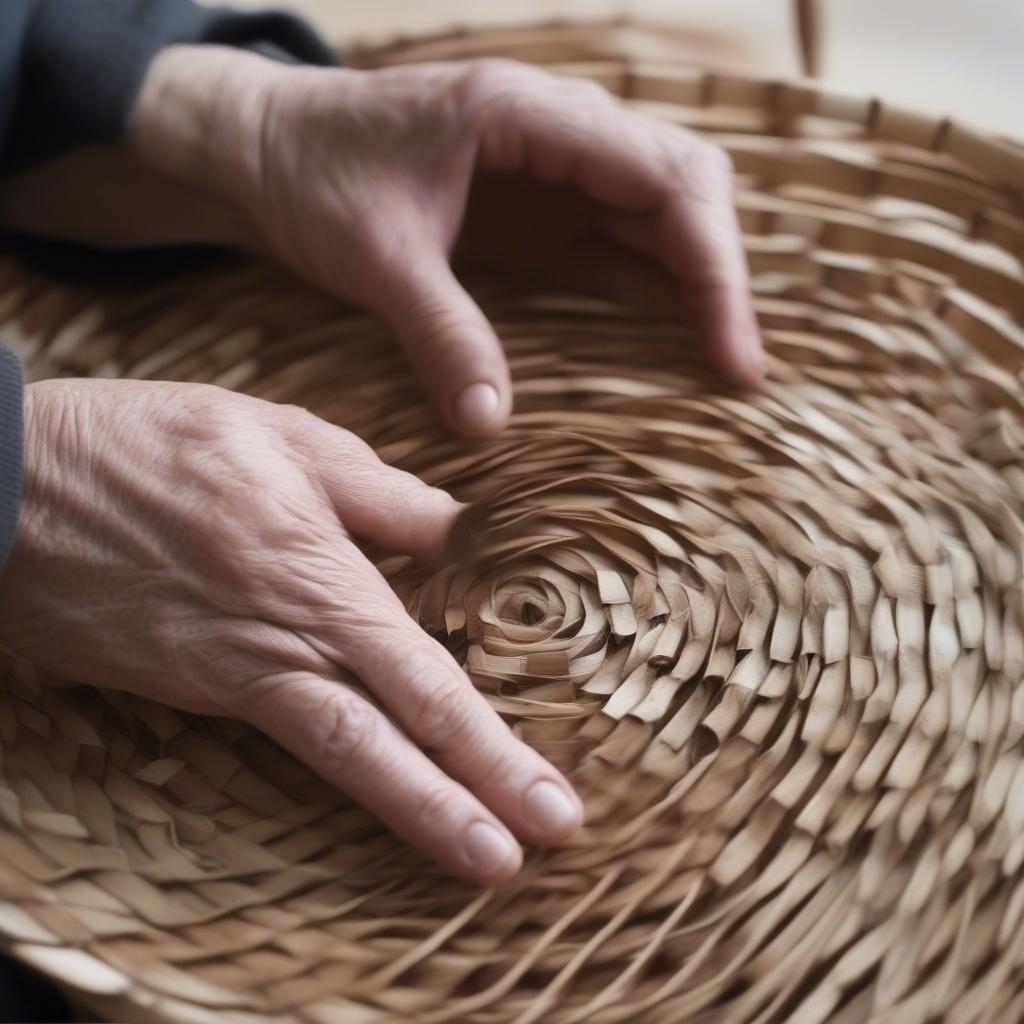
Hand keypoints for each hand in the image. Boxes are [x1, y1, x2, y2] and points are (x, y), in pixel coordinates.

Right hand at [0, 379, 582, 881]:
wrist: (9, 486)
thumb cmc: (151, 444)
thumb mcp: (283, 435)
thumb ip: (381, 491)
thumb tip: (463, 526)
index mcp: (319, 577)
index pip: (424, 682)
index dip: (491, 749)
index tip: (549, 803)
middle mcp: (283, 644)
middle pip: (389, 742)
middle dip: (468, 805)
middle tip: (539, 852)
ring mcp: (233, 676)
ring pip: (338, 756)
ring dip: (414, 811)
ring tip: (480, 856)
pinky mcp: (193, 686)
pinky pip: (286, 734)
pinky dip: (349, 767)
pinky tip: (391, 778)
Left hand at [129, 47, 762, 435]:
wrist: (260, 150)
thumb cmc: (309, 174)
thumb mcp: (375, 257)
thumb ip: (440, 334)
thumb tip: (490, 428)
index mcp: (529, 116)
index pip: (665, 177)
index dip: (712, 264)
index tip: (730, 350)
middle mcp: (556, 134)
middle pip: (682, 190)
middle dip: (718, 275)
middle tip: (736, 370)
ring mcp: (548, 175)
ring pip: (656, 219)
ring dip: (693, 287)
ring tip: (719, 367)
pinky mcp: (532, 215)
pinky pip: (610, 250)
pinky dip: (647, 294)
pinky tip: (667, 344)